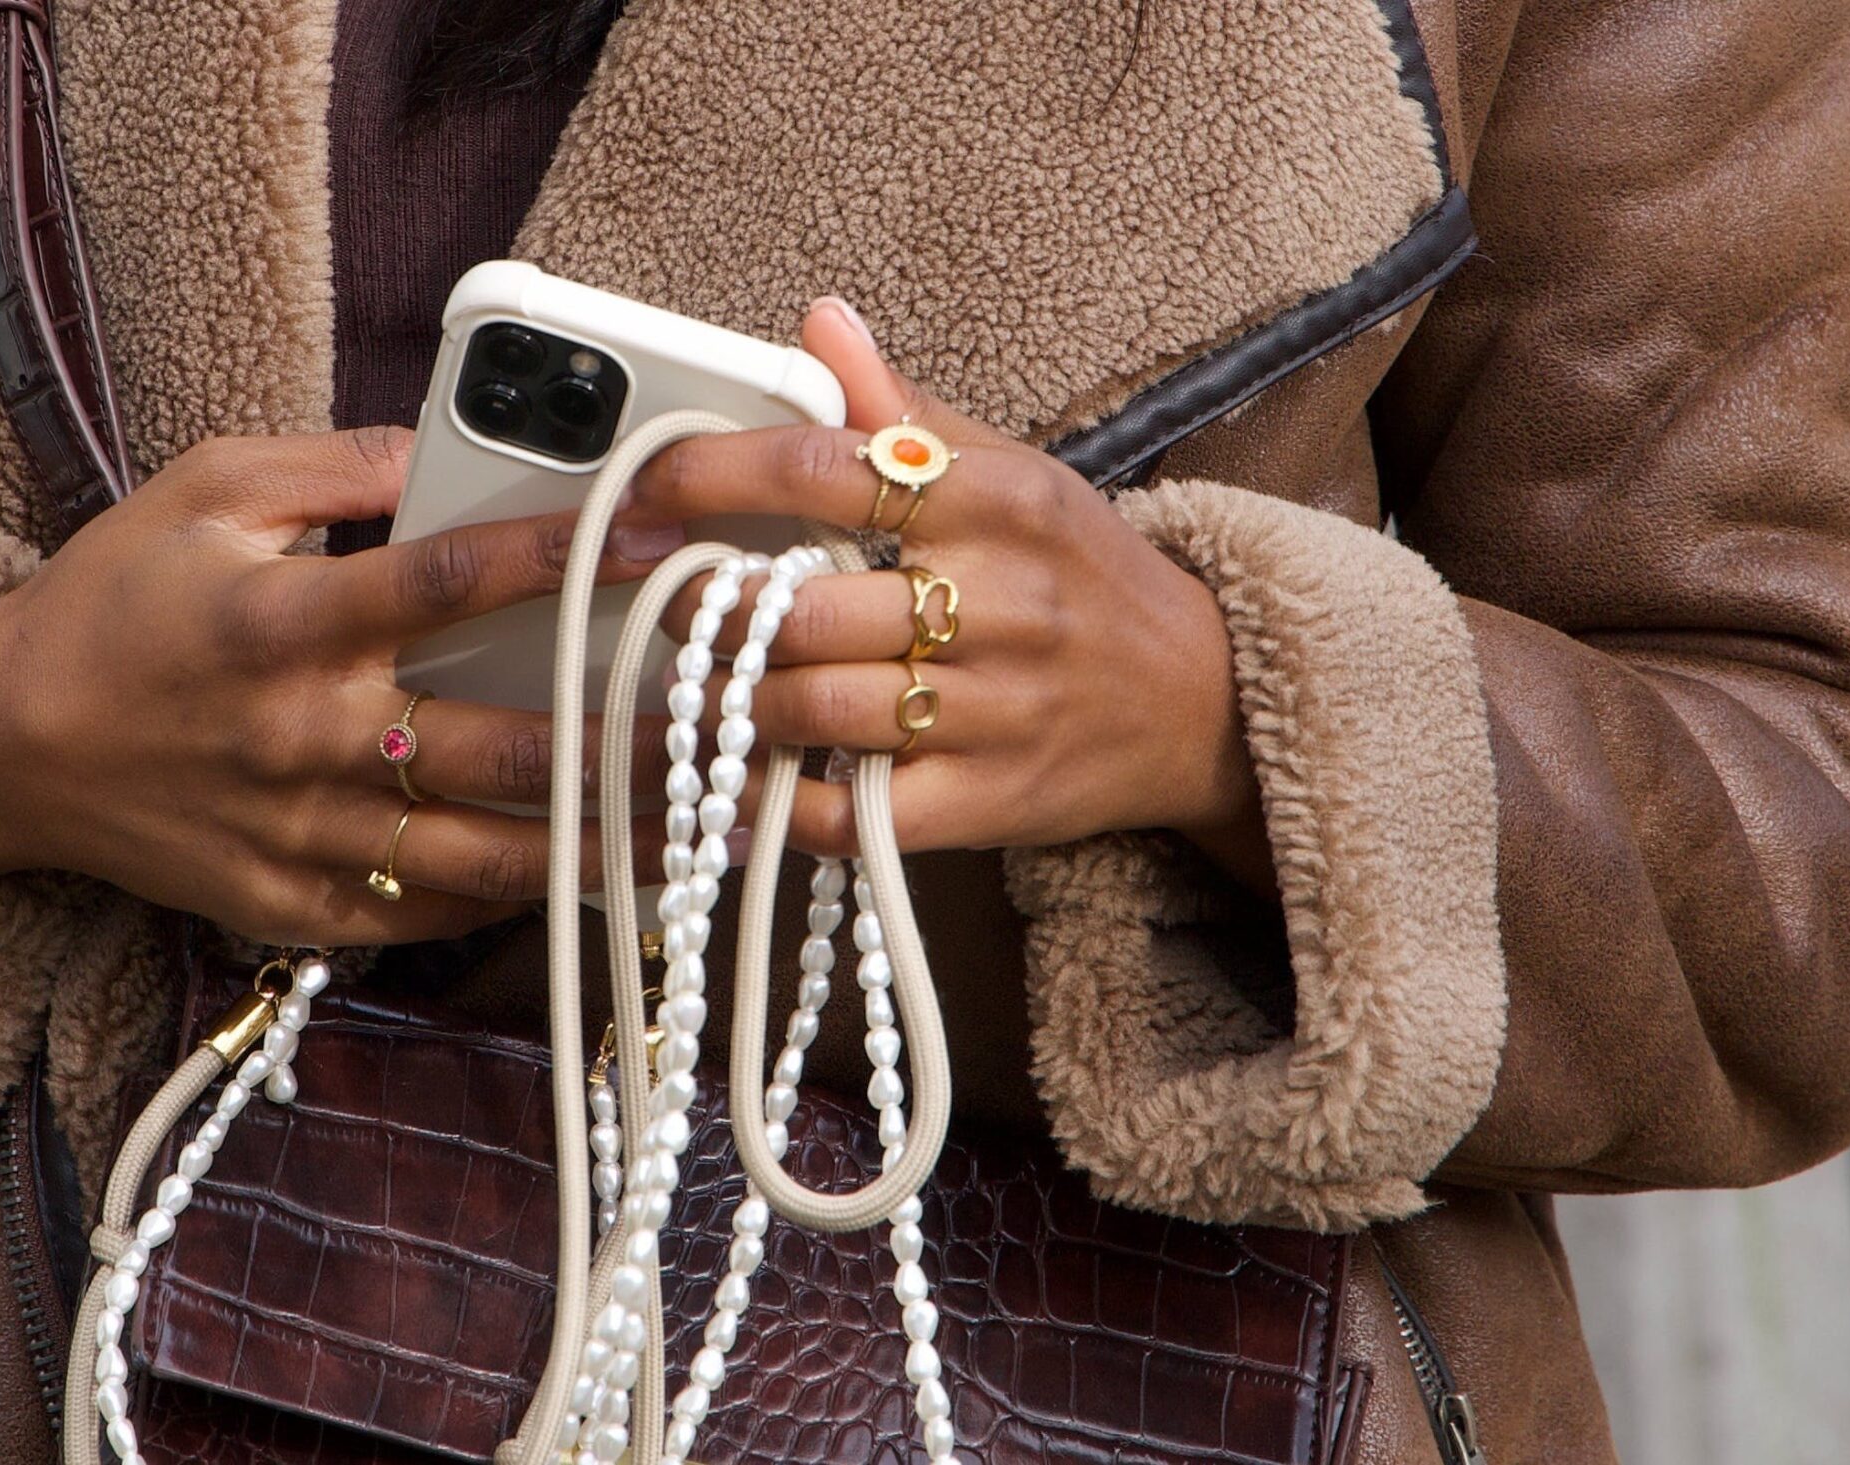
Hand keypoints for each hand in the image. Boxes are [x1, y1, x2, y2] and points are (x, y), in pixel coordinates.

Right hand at [0, 426, 691, 944]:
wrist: (2, 744)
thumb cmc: (113, 603)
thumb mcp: (203, 490)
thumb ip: (331, 463)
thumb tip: (444, 442)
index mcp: (285, 623)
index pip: (452, 581)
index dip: (570, 556)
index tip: (673, 538)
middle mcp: (305, 738)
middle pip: (503, 746)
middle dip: (633, 740)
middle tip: (740, 728)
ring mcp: (302, 836)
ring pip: (487, 852)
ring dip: (608, 843)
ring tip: (712, 826)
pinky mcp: (293, 905)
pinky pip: (428, 912)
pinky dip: (517, 898)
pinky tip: (604, 883)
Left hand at [622, 300, 1272, 891]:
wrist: (1205, 702)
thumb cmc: (1083, 579)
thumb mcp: (1015, 474)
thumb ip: (904, 411)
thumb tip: (820, 326)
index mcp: (994, 501)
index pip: (825, 470)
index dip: (711, 478)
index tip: (644, 493)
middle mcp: (999, 601)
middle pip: (800, 606)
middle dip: (713, 611)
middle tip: (682, 609)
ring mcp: (997, 709)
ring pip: (812, 707)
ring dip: (738, 704)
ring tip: (719, 688)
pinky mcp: (990, 801)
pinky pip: (850, 813)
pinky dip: (780, 804)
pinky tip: (752, 781)